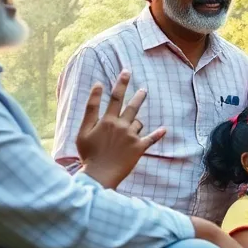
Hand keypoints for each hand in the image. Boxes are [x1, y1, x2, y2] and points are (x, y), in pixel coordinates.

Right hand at [76, 71, 166, 188]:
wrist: (99, 174)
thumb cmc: (88, 154)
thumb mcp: (83, 131)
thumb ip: (91, 109)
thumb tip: (97, 86)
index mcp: (107, 121)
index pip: (115, 98)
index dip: (120, 84)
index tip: (126, 72)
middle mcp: (122, 126)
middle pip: (132, 106)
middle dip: (138, 96)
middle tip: (143, 89)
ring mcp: (132, 137)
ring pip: (138, 123)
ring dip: (135, 124)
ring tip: (126, 134)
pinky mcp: (139, 148)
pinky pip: (151, 139)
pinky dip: (157, 134)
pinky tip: (164, 129)